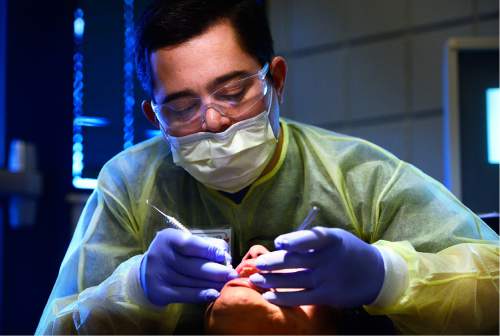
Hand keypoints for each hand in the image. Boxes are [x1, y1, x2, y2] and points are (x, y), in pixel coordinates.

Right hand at [140, 228, 237, 305]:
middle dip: (216, 271)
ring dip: (212, 283)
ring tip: (227, 283)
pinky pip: (185, 294)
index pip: (191, 244)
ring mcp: (160, 275)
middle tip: (232, 274)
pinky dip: (201, 295)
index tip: (224, 256)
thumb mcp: (184, 242)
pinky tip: (214, 294)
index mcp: (169, 238)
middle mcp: (162, 255)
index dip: (209, 250)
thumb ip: (204, 244)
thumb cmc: (173, 253)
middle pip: (193, 265)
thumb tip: (225, 254)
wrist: (145, 272)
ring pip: (192, 281)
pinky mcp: (160, 291)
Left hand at [249, 227, 384, 307]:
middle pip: (296, 261)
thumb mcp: (335, 237)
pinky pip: (301, 297)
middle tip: (257, 265)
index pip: (311, 238)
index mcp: (331, 239)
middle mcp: (329, 259)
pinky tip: (269, 296)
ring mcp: (328, 278)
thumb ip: (311, 240)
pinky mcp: (327, 296)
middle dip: (273, 263)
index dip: (295, 240)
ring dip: (272, 281)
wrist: (376, 273)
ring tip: (255, 280)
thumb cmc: (348, 251)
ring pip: (294, 280)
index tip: (279, 242)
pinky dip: (283, 297)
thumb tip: (281, 247)